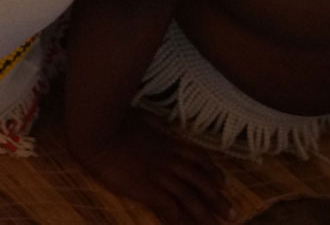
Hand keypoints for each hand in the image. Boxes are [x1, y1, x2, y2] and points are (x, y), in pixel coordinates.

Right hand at [74, 116, 229, 223]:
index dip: (214, 172)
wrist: (97, 132)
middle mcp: (170, 161)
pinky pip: (170, 208)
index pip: (199, 159)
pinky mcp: (147, 189)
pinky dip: (181, 220)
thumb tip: (167, 128)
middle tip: (232, 214)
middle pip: (201, 182)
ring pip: (190, 197)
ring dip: (206, 214)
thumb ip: (157, 124)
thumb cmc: (115, 121)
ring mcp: (160, 176)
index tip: (223, 183)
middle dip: (218, 200)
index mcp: (168, 143)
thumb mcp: (142, 116)